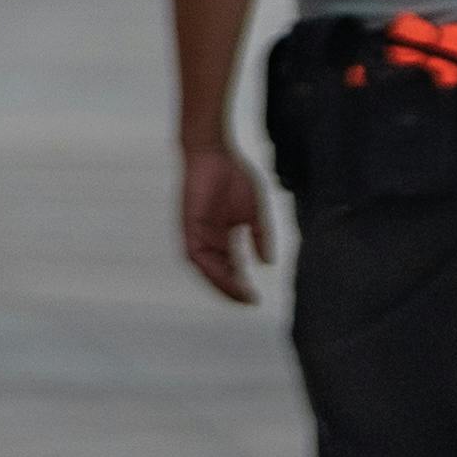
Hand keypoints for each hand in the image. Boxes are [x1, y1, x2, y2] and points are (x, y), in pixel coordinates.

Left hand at [180, 144, 272, 305]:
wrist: (214, 155)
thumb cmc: (232, 177)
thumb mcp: (253, 213)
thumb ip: (260, 237)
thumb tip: (267, 262)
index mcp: (221, 237)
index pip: (231, 268)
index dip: (242, 284)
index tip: (255, 298)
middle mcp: (207, 241)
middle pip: (218, 274)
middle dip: (232, 290)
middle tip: (248, 301)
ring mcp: (197, 236)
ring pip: (207, 269)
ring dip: (222, 284)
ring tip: (238, 295)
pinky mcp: (189, 229)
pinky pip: (197, 256)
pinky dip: (210, 268)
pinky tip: (225, 278)